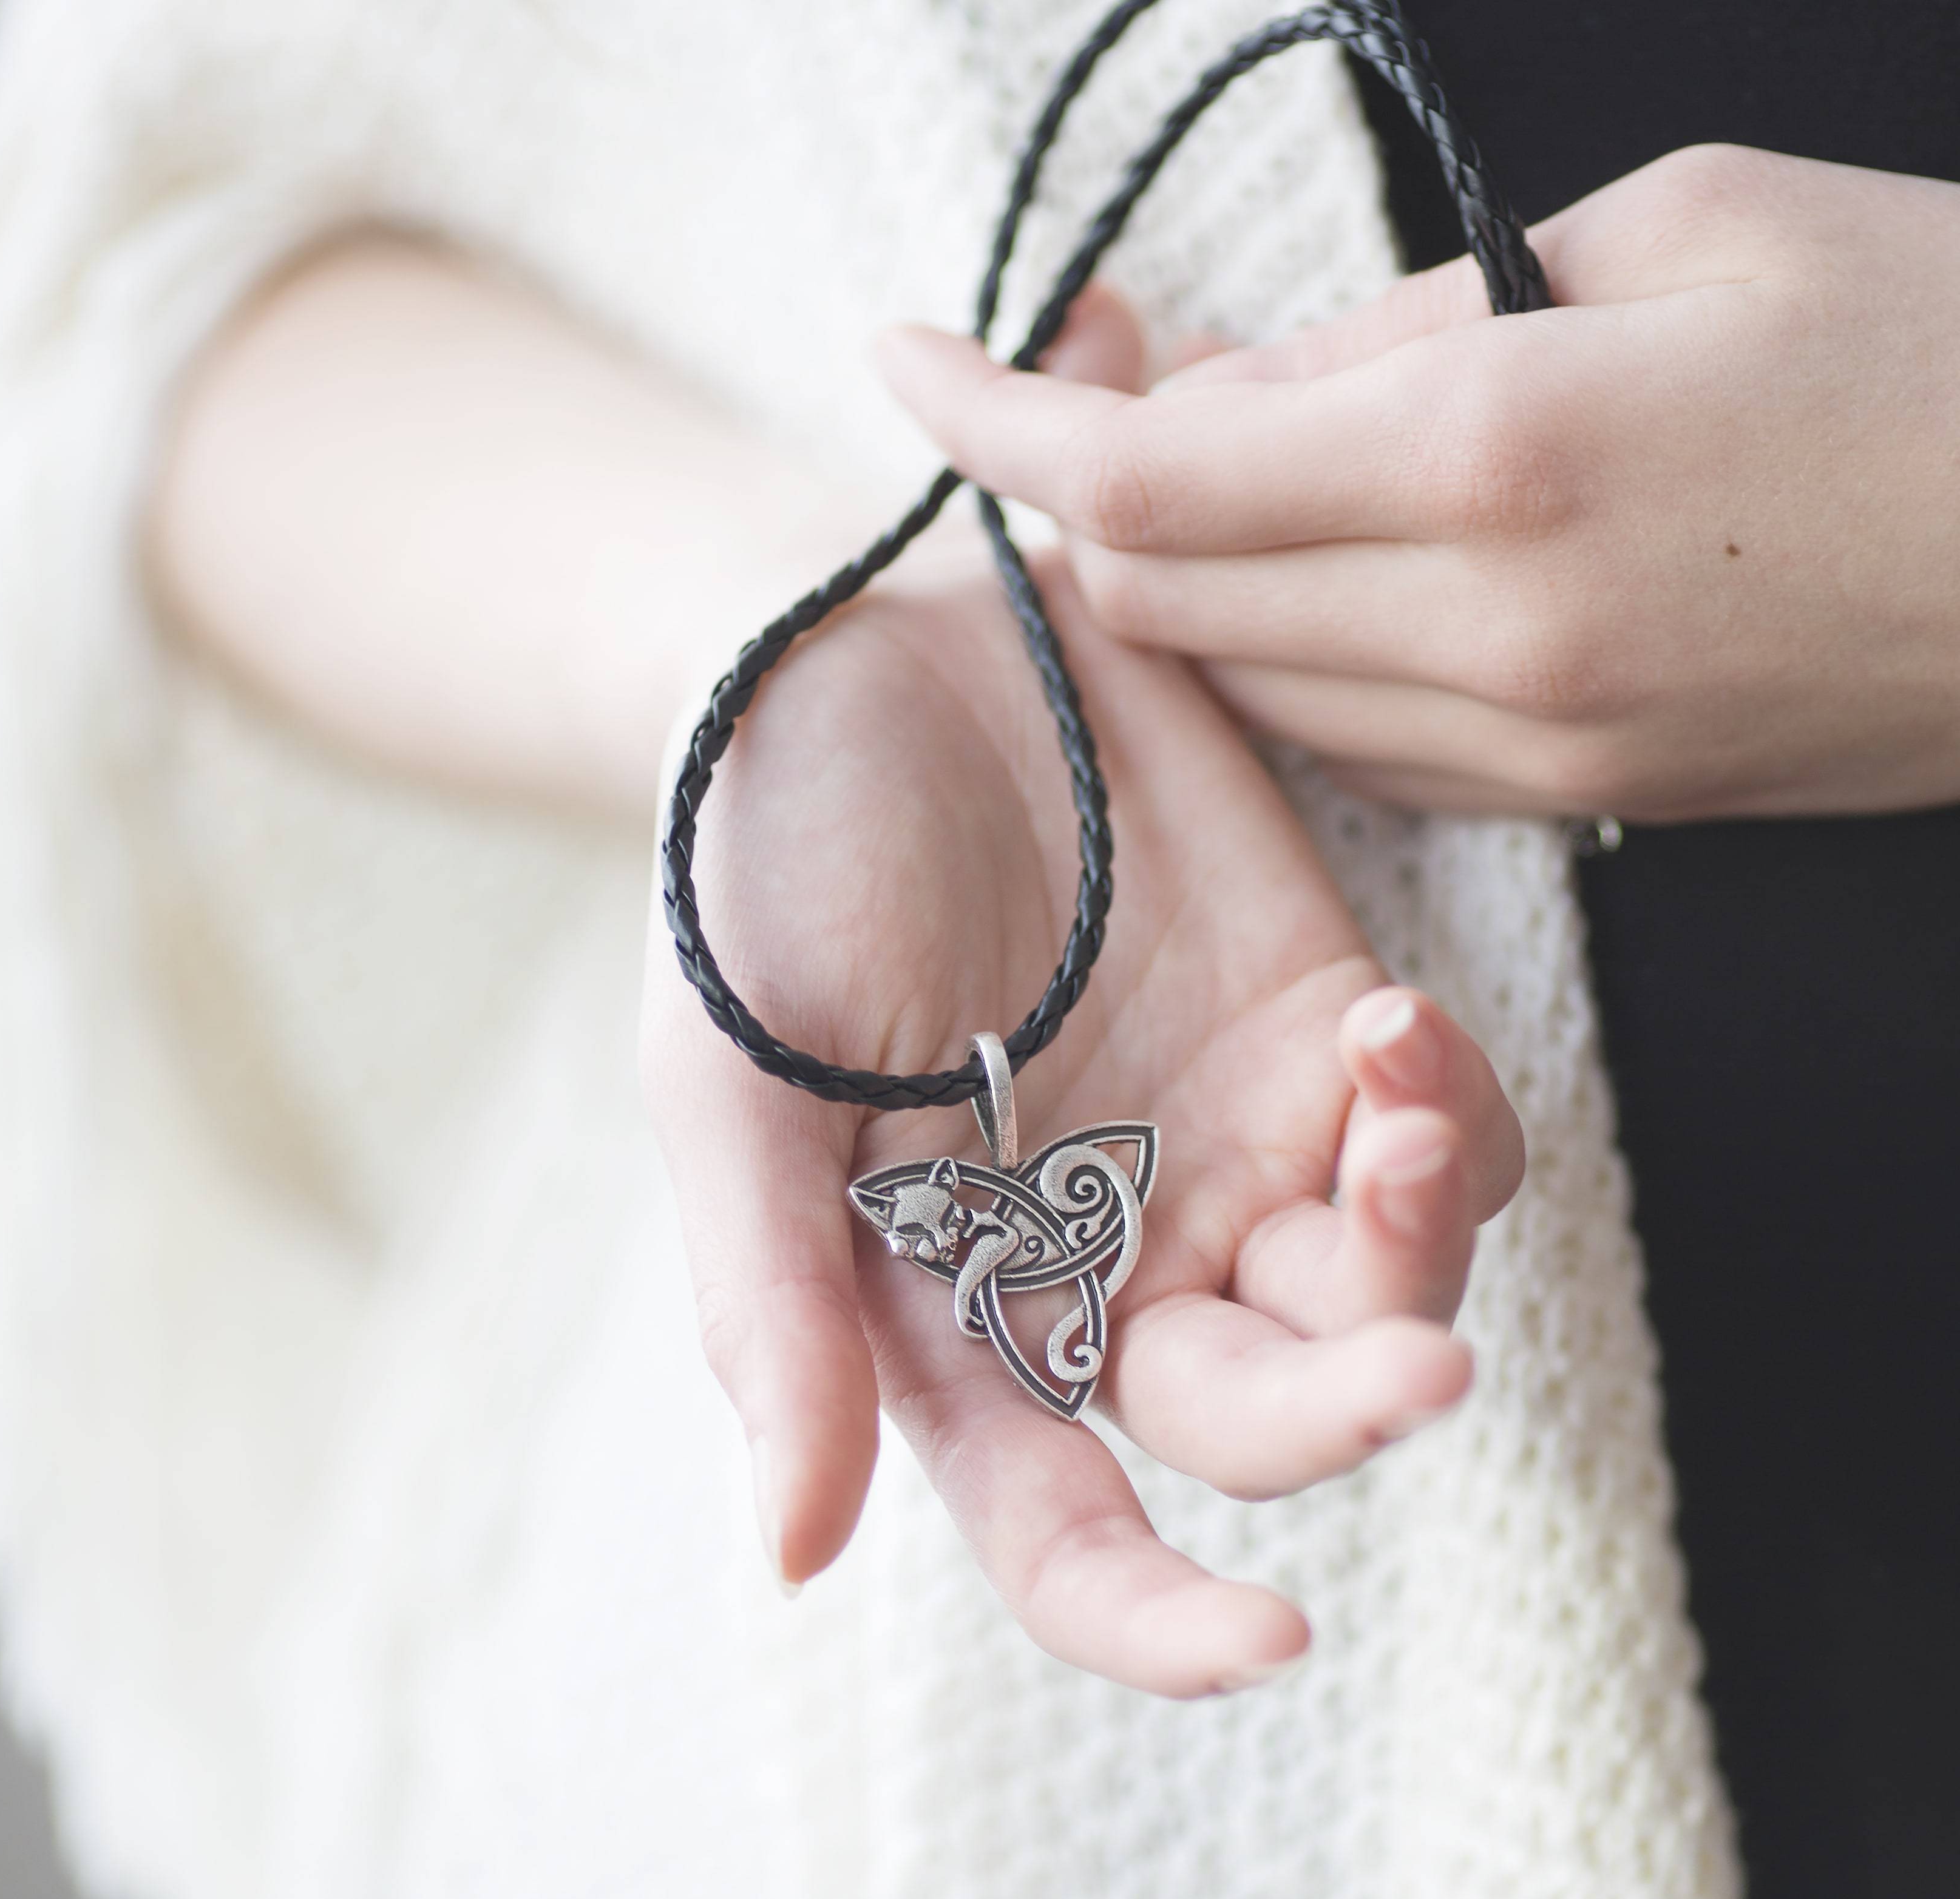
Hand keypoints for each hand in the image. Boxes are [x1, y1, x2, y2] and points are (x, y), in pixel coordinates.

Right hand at [641, 550, 1521, 1696]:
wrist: (860, 649)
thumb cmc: (755, 870)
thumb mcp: (729, 1084)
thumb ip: (775, 1307)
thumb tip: (799, 1555)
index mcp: (953, 1308)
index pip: (1064, 1525)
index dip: (1157, 1620)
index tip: (1270, 1646)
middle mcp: (1104, 1256)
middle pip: (1260, 1416)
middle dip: (1345, 1410)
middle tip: (1419, 1362)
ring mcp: (1225, 1144)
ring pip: (1381, 1289)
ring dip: (1419, 1244)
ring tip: (1386, 1090)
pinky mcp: (1312, 1028)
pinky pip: (1439, 1134)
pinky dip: (1450, 1110)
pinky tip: (1393, 1024)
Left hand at [880, 146, 1959, 821]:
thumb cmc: (1930, 337)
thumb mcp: (1670, 231)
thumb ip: (1412, 326)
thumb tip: (1234, 392)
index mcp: (1502, 458)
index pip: (1141, 481)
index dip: (994, 423)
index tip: (908, 358)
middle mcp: (1485, 637)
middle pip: (1161, 602)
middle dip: (1089, 499)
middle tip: (1108, 382)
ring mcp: (1525, 747)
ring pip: (1246, 682)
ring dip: (1197, 575)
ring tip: (1258, 454)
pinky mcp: (1565, 801)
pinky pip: (1350, 739)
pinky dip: (1296, 650)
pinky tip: (1349, 564)